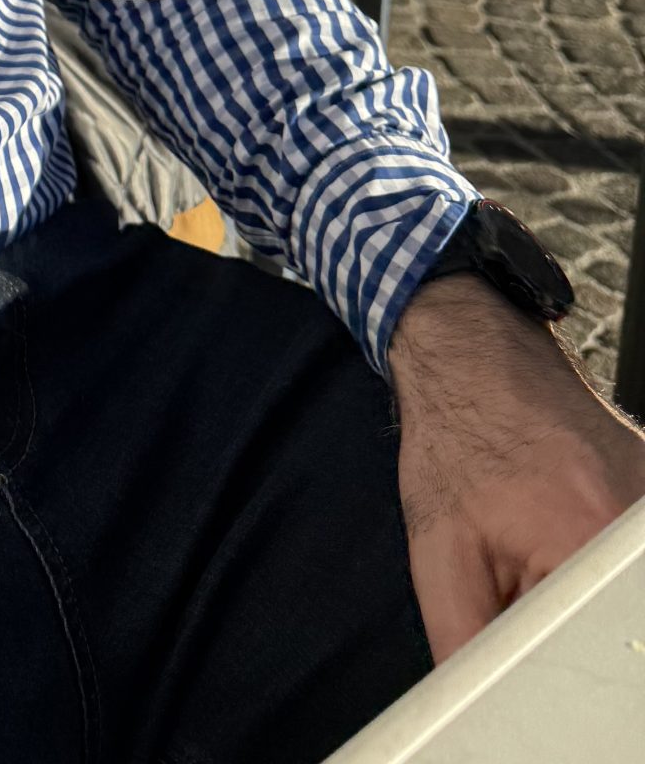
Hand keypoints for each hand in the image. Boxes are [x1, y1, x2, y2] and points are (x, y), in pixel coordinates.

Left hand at [389, 272, 644, 661]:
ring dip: (589, 590)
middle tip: (528, 571)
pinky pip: (633, 554)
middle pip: (619, 623)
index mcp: (580, 544)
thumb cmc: (456, 442)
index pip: (590, 651)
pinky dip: (606, 561)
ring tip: (542, 539)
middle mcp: (632, 525)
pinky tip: (564, 523)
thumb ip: (464, 640)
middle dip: (574, 625)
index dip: (554, 660)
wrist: (474, 358)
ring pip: (626, 590)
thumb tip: (474, 704)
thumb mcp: (439, 553)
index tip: (530, 629)